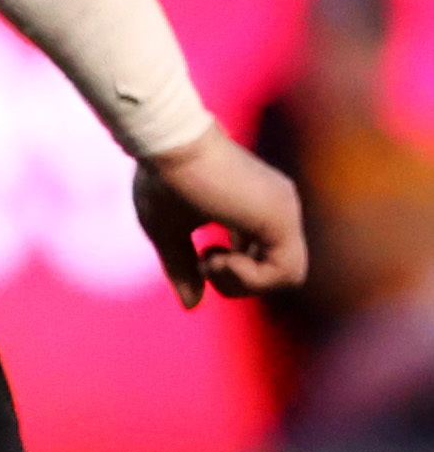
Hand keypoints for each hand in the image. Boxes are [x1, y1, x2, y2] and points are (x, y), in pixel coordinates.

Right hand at [132, 125, 306, 309]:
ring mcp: (284, 212)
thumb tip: (192, 306)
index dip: (232, 272)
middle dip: (239, 282)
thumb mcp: (166, 231)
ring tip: (211, 258)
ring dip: (244, 283)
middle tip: (204, 261)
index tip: (200, 256)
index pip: (263, 258)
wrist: (168, 144)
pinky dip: (249, 278)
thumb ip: (182, 268)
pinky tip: (218, 257)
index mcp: (254, 208)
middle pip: (279, 272)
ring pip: (289, 277)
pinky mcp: (283, 219)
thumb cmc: (161, 178)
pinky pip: (285, 274)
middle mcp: (278, 209)